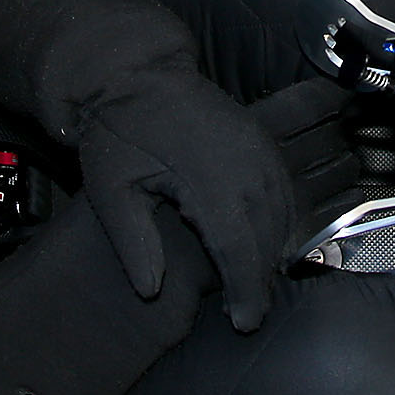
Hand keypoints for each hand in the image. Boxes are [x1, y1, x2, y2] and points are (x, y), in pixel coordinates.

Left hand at [76, 72, 297, 331]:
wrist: (133, 71)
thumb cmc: (117, 130)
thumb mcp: (111, 190)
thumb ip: (132, 242)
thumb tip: (151, 291)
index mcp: (207, 179)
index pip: (238, 249)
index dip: (244, 291)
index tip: (243, 323)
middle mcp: (243, 163)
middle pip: (267, 237)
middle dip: (261, 280)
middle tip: (247, 314)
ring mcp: (257, 147)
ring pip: (283, 214)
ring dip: (273, 252)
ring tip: (254, 286)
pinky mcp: (259, 139)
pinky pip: (283, 189)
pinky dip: (279, 222)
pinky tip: (263, 243)